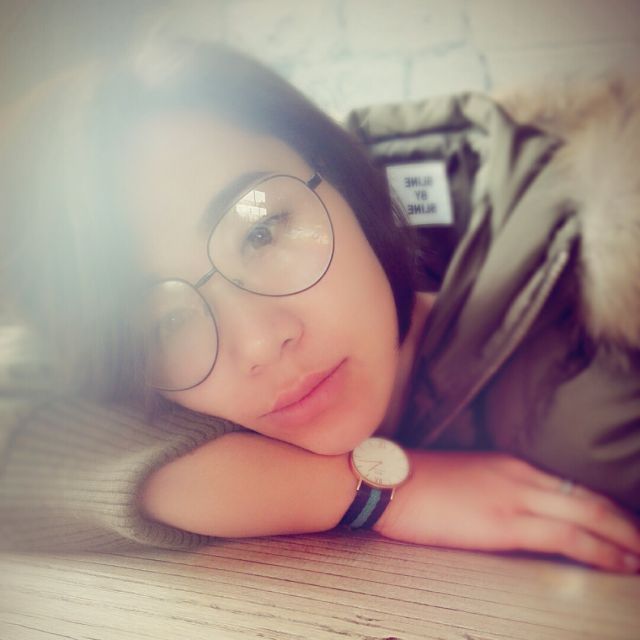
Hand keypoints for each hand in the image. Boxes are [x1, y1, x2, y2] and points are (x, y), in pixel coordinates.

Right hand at [375, 451, 639, 572]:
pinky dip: (601, 551)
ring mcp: (514, 497)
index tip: (626, 528)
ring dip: (625, 540)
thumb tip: (518, 518)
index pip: (573, 486)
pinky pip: (567, 536)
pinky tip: (619, 563)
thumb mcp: (465, 480)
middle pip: (591, 498)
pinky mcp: (503, 522)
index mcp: (510, 465)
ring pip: (589, 515)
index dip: (607, 510)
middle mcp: (520, 476)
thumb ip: (497, 493)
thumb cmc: (417, 484)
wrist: (388, 482)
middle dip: (627, 525)